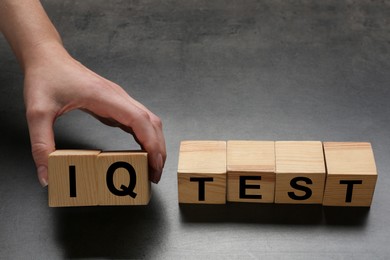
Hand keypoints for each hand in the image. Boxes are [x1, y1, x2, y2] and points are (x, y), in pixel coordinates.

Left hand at [24, 42, 165, 185]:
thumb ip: (41, 145)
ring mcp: (119, 100)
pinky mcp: (115, 104)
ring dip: (155, 143)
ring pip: (149, 121)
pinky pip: (138, 121)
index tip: (154, 163)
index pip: (139, 120)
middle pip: (151, 123)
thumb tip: (46, 176)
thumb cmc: (45, 78)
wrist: (47, 57)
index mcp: (105, 97)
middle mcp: (118, 97)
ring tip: (152, 167)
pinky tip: (141, 152)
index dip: (151, 143)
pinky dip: (145, 138)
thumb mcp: (37, 113)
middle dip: (158, 148)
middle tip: (155, 174)